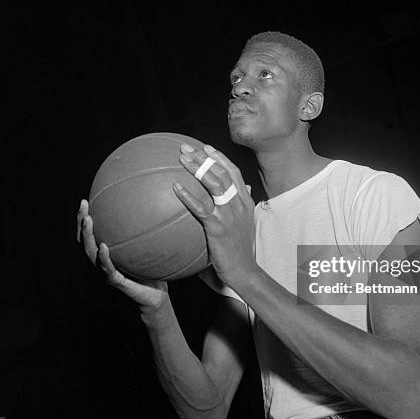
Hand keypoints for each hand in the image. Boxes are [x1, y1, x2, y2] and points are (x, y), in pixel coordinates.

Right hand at [76, 199, 168, 312]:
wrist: (156, 296)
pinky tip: (103, 246)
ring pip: (90, 253)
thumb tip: (161, 204)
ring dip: (88, 236)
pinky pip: (107, 268)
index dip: (86, 217)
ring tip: (88, 220)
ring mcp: (106, 271)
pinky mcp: (115, 282)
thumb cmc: (154, 270)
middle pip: (86, 240)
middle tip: (83, 204)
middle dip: (82, 221)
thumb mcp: (154, 247)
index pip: (93, 233)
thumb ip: (152, 230)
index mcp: (108, 252)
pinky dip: (103, 257)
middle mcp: (103, 261)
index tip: (86, 199)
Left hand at [173, 144, 256, 282]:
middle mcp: (239, 203)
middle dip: (204, 157)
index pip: (233, 172)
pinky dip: (188, 195)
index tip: (205, 147)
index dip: (219, 158)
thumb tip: (240, 193)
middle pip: (222, 172)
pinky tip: (175, 188)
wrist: (243, 271)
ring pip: (214, 184)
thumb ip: (239, 208)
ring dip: (197, 168)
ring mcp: (229, 214)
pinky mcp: (218, 226)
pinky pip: (200, 207)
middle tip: (186, 148)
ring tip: (182, 159)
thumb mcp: (244, 225)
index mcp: (244, 201)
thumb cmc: (240, 250)